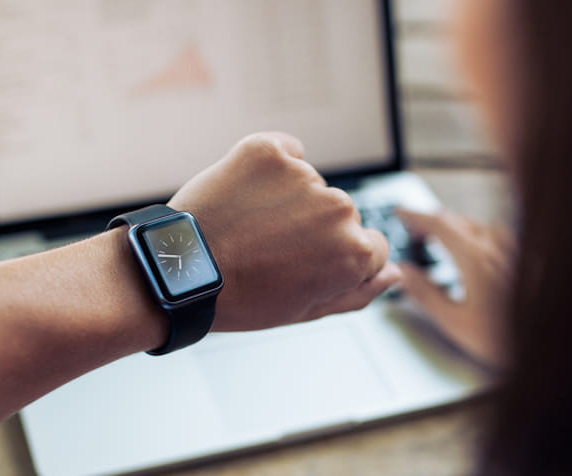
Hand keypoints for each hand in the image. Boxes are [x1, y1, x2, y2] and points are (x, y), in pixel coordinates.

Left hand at [168, 132, 401, 331]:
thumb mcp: (306, 310)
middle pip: (341, 214)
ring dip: (288, 199)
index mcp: (354, 252)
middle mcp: (338, 210)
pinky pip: (285, 150)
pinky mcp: (268, 150)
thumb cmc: (240, 298)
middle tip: (268, 249)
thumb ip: (358, 292)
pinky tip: (245, 194)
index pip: (371, 246)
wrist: (178, 270)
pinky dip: (270, 166)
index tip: (302, 264)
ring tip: (248, 226)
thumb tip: (393, 274)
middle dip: (313, 228)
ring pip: (310, 184)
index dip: (335, 259)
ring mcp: (304, 176)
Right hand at [396, 209, 512, 367]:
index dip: (416, 215)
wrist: (551, 345)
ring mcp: (515, 251)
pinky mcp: (527, 260)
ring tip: (443, 239)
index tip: (401, 213)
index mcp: (475, 258)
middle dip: (433, 221)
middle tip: (416, 231)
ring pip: (479, 226)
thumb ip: (426, 294)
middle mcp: (496, 248)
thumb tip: (405, 273)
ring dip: (456, 227)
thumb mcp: (455, 321)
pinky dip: (477, 235)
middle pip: (459, 220)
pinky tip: (478, 250)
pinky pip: (497, 236)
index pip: (439, 224)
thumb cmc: (507, 339)